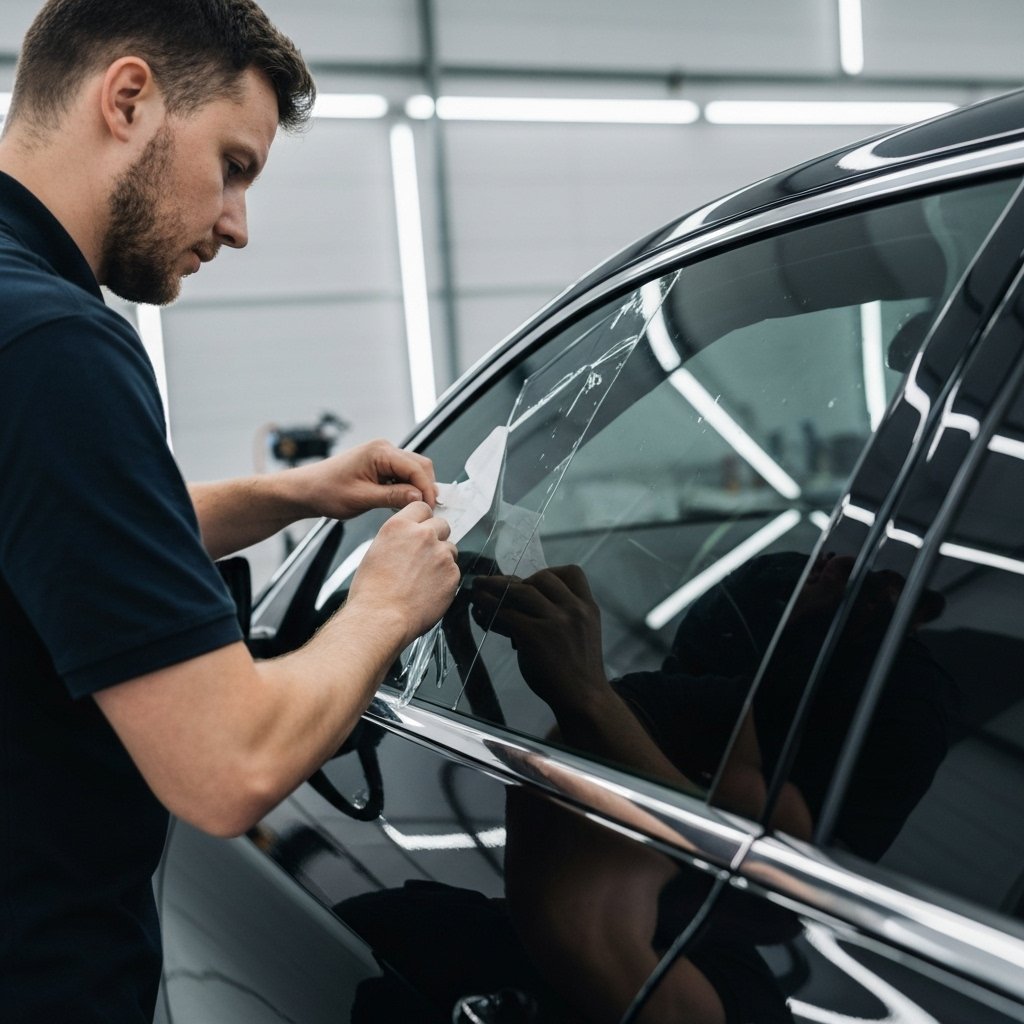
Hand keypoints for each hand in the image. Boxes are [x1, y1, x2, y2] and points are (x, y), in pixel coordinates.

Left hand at [287, 440, 438, 519]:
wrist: (307, 490)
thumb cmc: (326, 491)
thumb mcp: (362, 498)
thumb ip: (393, 496)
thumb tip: (419, 497)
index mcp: (379, 452)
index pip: (416, 468)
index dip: (426, 489)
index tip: (430, 508)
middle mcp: (384, 449)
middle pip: (420, 466)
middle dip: (425, 488)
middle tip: (425, 510)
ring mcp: (383, 456)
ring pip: (413, 471)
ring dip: (416, 489)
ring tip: (412, 509)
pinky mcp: (380, 465)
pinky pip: (402, 475)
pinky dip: (406, 488)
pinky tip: (400, 503)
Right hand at [347, 502, 459, 646]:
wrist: (381, 618)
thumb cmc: (371, 593)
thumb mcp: (376, 552)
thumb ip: (398, 539)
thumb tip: (408, 540)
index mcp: (399, 526)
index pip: (421, 507)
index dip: (423, 519)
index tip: (423, 528)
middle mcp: (423, 535)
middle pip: (441, 525)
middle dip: (436, 537)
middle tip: (425, 556)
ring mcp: (440, 554)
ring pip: (450, 548)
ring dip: (442, 558)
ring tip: (423, 578)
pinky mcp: (452, 574)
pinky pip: (454, 570)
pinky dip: (445, 579)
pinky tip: (428, 590)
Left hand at [472, 565, 608, 714]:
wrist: (584, 698)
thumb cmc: (578, 668)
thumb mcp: (580, 633)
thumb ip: (559, 614)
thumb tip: (520, 600)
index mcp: (588, 607)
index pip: (572, 573)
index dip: (549, 573)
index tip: (531, 581)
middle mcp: (574, 609)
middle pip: (542, 578)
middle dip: (517, 580)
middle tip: (497, 586)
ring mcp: (555, 622)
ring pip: (520, 591)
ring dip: (494, 586)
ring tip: (478, 588)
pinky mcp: (534, 636)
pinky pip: (506, 613)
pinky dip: (489, 608)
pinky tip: (479, 609)